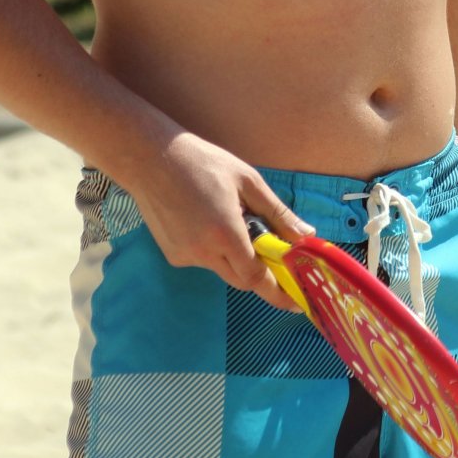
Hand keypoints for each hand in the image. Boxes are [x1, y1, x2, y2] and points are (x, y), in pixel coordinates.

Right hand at [128, 129, 314, 311]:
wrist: (150, 158)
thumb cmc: (204, 163)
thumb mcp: (248, 181)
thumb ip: (278, 213)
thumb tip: (306, 236)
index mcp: (225, 233)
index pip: (257, 278)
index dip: (279, 290)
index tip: (296, 299)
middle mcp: (204, 252)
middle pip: (242, 279)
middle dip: (260, 272)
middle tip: (272, 252)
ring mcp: (185, 256)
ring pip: (223, 270)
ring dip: (235, 256)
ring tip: (229, 218)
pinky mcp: (172, 255)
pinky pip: (204, 261)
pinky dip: (214, 249)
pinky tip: (206, 219)